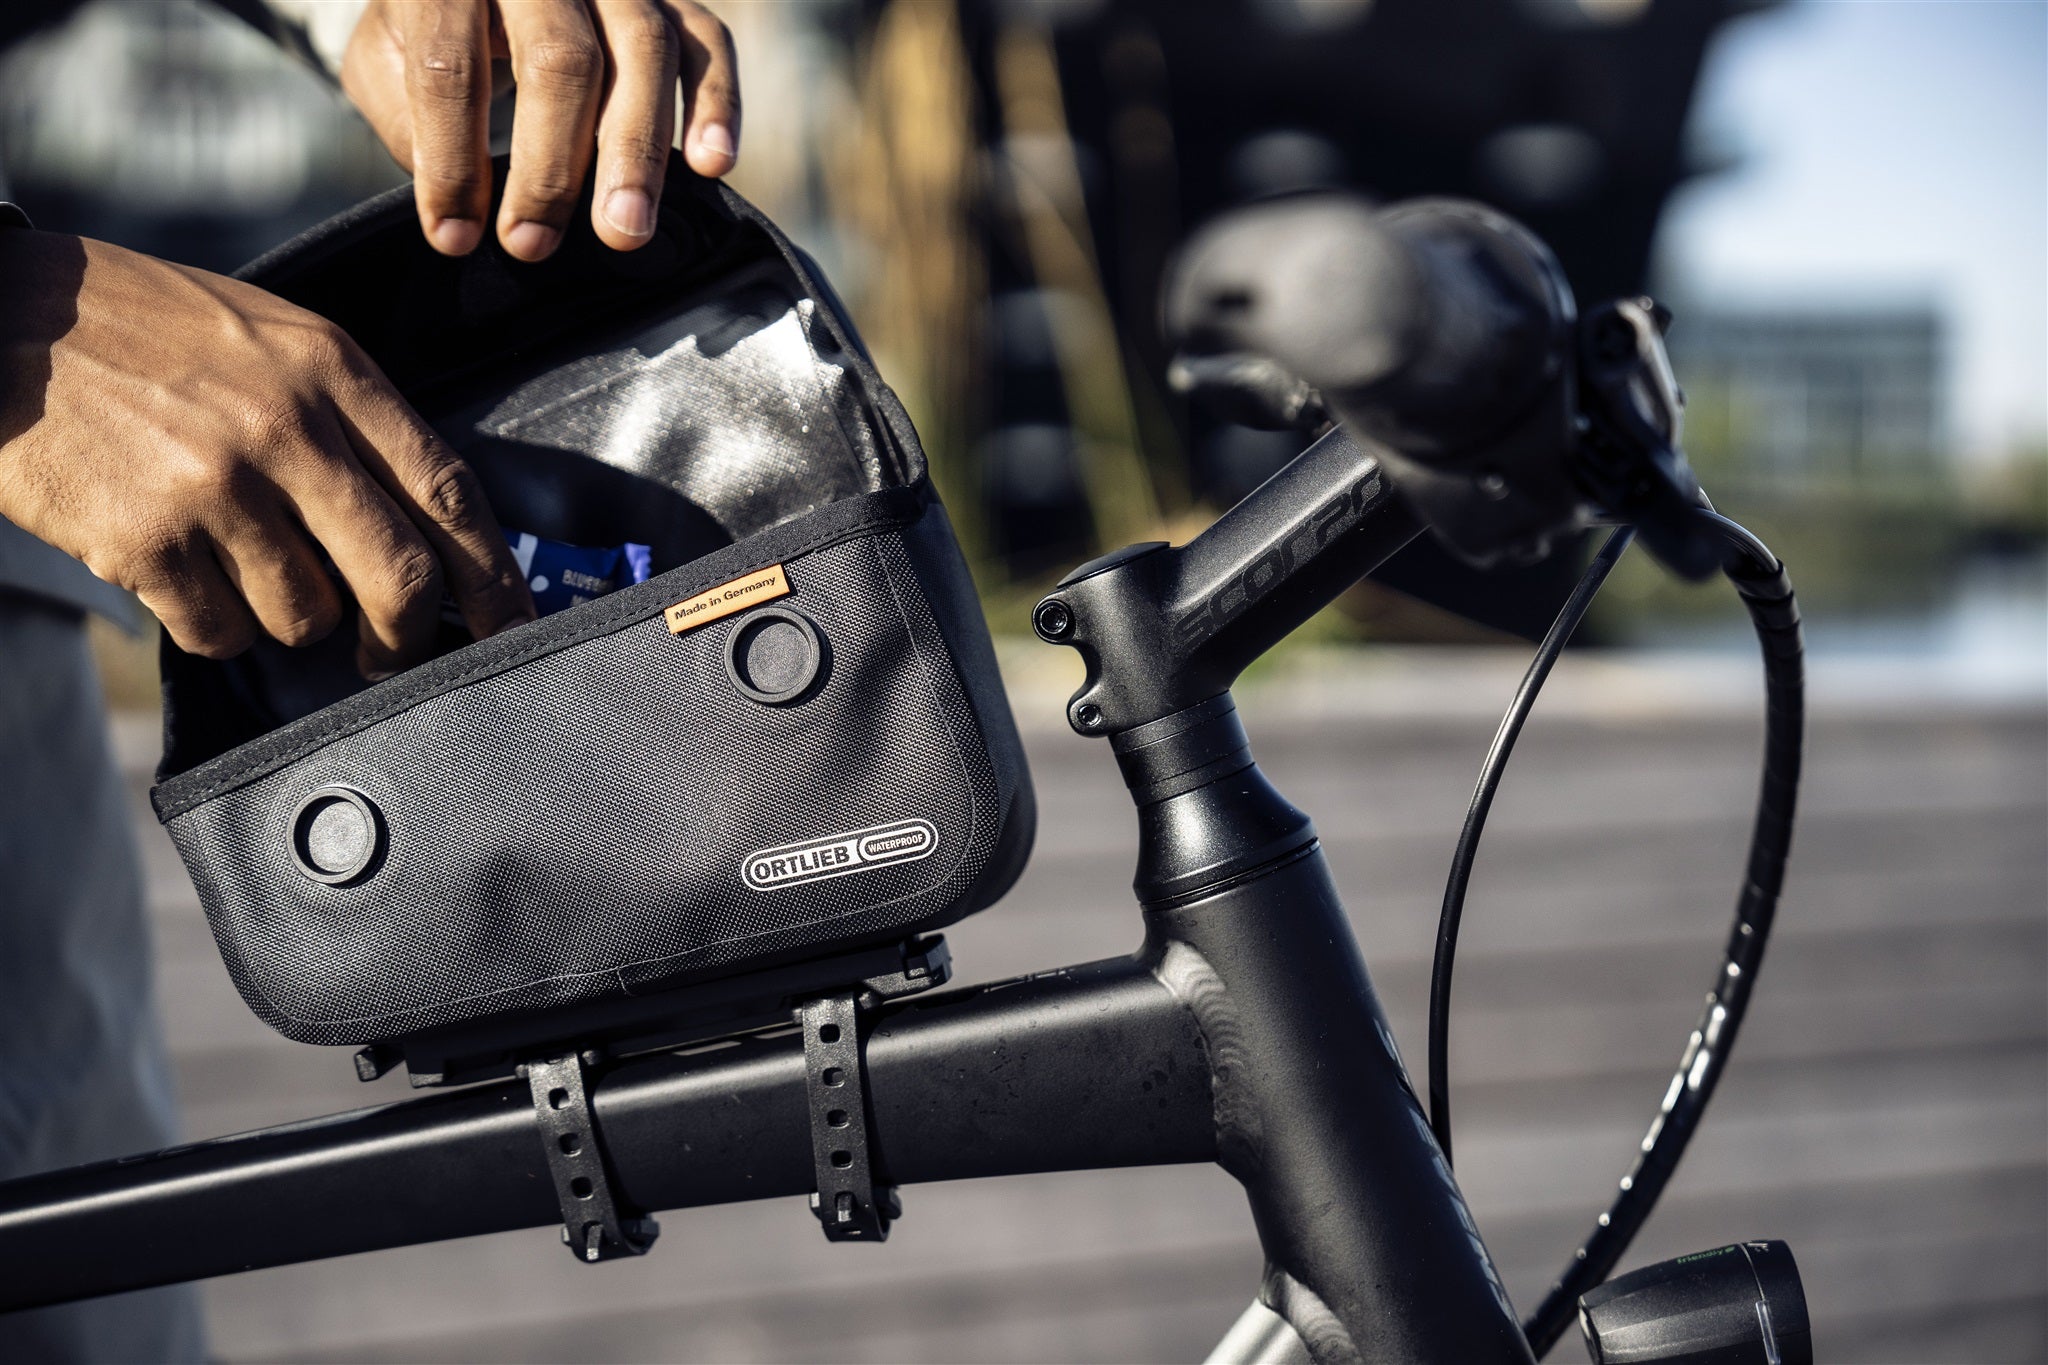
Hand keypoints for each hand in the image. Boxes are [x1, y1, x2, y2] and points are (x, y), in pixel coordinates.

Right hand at [0, 232, 534, 674]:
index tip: (513, 625)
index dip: (494, 576)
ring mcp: (214, 488)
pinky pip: (220, 632)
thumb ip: (353, 418)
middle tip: (387, 652)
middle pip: (399, 576)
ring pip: (307, 615)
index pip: (450, 491)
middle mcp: (286, 429)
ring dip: (288, 616)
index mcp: (331, 371)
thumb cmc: (144, 332)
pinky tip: (183, 572)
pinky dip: (213, 623)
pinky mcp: (144, 542)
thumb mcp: (271, 338)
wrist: (3, 319)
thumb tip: (432, 523)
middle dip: (405, 636)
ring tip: (239, 564)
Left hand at [341, 0, 740, 261]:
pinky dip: (716, 103)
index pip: (450, 64)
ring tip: (626, 228)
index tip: (456, 236)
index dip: (451, 157)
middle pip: (560, 58)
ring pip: (642, 49)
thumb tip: (463, 211)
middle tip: (537, 245)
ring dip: (637, 150)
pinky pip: (707, 41)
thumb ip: (411, 121)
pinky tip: (712, 164)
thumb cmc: (433, 29)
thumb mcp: (386, 61)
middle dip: (550, 165)